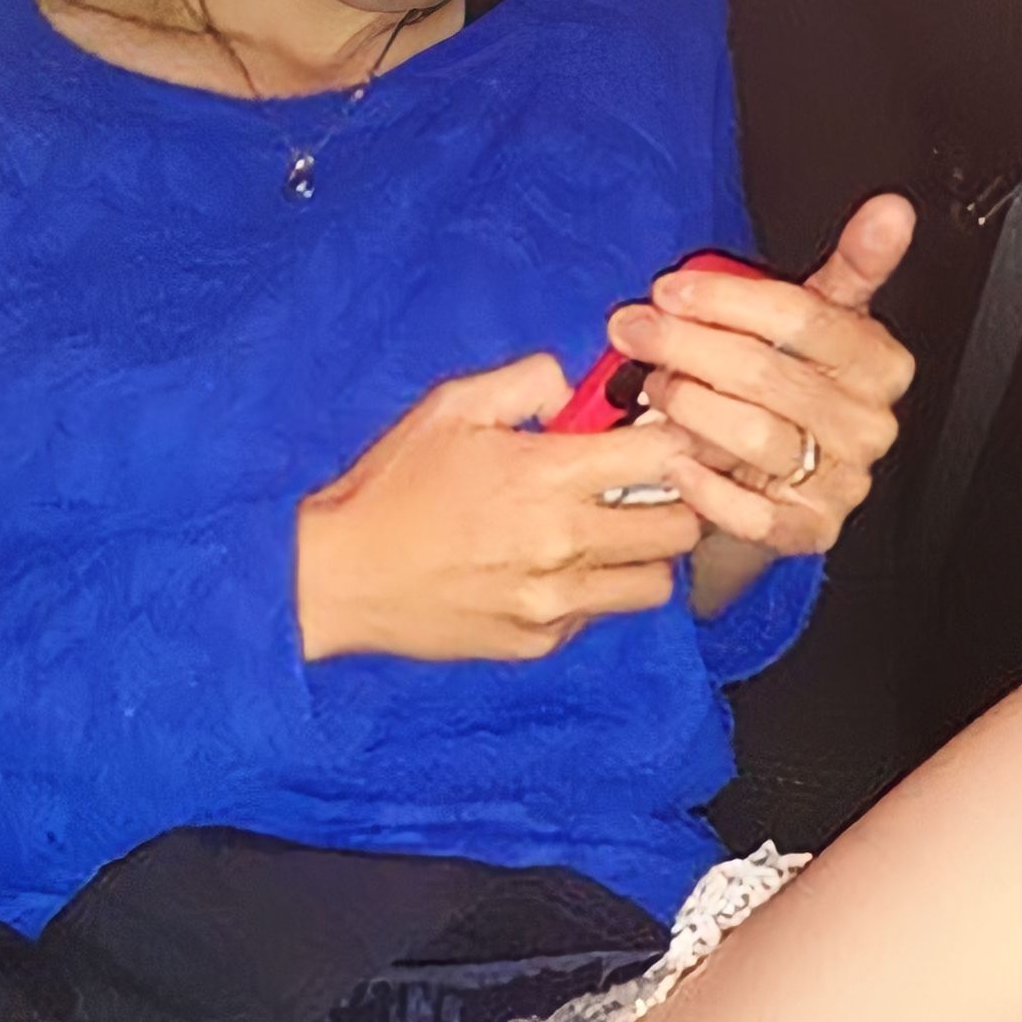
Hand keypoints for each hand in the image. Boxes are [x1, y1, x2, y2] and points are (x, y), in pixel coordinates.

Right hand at [295, 355, 701, 662]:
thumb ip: (530, 381)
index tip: (657, 440)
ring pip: (656, 582)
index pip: (667, 456)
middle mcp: (564, 541)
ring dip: (643, 555)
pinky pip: (601, 614)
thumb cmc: (392, 486)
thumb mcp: (453, 405)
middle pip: (682, 527)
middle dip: (672, 501)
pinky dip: (593, 591)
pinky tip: (552, 569)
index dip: (674, 442)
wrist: (340, 576)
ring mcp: (556, 599)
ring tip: (606, 535)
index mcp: (548, 474)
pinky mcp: (541, 640)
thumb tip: (580, 390)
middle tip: (640, 490)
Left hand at [605, 193, 916, 556]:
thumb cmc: (791, 386)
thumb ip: (854, 263)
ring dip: (688, 409)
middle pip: (767, 374)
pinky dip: (704, 488)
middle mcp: (869, 424)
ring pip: (754, 437)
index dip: (727, 300)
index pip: (804, 317)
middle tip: (635, 330)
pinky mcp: (809, 531)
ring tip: (653, 389)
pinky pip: (752, 514)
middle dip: (687, 347)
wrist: (785, 479)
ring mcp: (842, 482)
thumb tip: (892, 209)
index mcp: (879, 362)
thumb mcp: (819, 319)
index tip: (670, 289)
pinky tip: (674, 460)